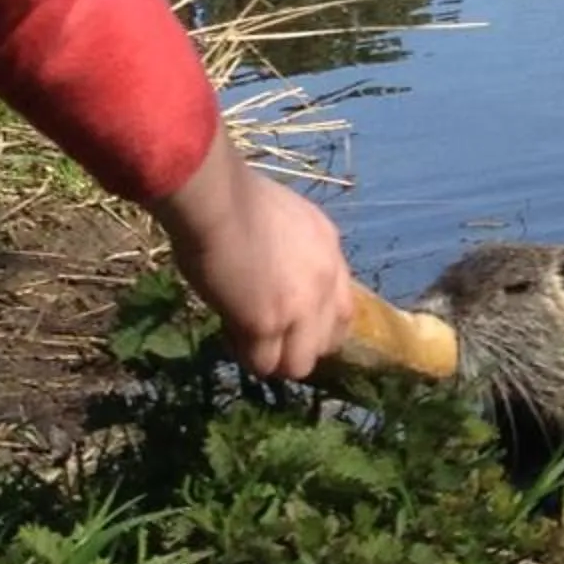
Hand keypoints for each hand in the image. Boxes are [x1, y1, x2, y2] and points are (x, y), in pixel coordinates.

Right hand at [146, 137, 358, 379]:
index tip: (292, 325)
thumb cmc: (236, 199)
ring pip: (299, 364)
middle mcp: (325, 282)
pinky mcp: (269, 323)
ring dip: (273, 359)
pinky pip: (263, 364)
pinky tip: (228, 332)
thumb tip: (278, 277)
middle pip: (327, 342)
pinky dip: (245, 355)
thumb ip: (293, 252)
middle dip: (299, 347)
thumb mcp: (285, 220)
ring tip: (245, 338)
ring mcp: (301, 306)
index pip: (344, 309)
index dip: (318, 325)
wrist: (218, 200)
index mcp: (330, 250)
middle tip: (267, 337)